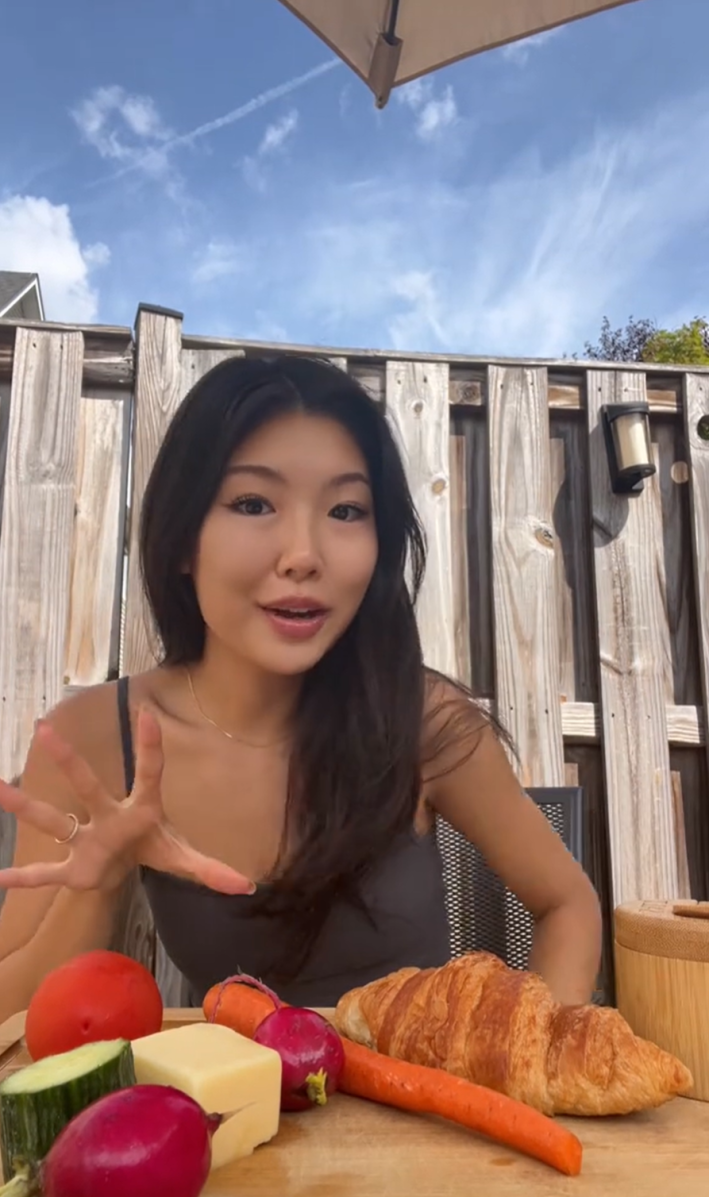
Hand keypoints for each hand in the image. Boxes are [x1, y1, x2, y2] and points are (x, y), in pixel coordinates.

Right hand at [0, 711, 254, 895]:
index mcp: (140, 809)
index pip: (149, 772)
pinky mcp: (73, 867)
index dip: (150, 746)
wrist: (123, 865)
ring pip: (53, 820)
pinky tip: (0, 878)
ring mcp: (85, 839)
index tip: (148, 714)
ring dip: (25, 806)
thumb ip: (212, 870)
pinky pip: (45, 873)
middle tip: (44, 728)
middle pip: (87, 785)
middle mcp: (107, 816)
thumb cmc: (151, 847)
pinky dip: (24, 878)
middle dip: (68, 760)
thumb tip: (249, 886)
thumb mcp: (182, 859)